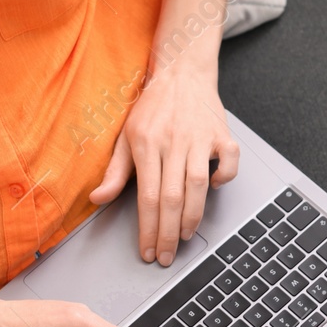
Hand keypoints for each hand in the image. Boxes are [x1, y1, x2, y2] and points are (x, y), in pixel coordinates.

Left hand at [88, 63, 239, 266]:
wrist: (181, 71)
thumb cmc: (152, 107)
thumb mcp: (125, 136)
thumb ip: (115, 172)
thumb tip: (97, 199)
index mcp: (146, 144)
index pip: (148, 197)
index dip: (148, 229)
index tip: (148, 251)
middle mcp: (173, 142)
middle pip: (172, 198)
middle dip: (169, 233)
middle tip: (167, 256)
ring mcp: (199, 137)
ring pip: (199, 185)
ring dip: (193, 215)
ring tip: (185, 235)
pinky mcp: (221, 133)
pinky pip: (229, 161)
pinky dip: (224, 178)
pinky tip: (214, 189)